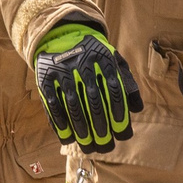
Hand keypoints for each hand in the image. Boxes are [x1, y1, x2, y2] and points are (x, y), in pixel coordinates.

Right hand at [35, 21, 143, 152]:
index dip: (120, 116)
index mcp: (104, 59)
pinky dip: (60, 124)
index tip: (123, 135)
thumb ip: (127, 82)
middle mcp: (84, 65)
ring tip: (89, 147)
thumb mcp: (114, 60)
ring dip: (82, 131)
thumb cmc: (95, 55)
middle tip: (106, 147)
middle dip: (101, 128)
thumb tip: (137, 109)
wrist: (62, 34)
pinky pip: (53, 105)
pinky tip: (68, 138)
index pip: (115, 92)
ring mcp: (63, 71)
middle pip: (94, 102)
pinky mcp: (45, 78)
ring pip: (74, 106)